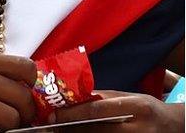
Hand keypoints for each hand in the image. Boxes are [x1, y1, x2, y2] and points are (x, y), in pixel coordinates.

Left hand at [51, 90, 184, 131]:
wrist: (175, 127)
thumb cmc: (147, 110)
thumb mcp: (129, 98)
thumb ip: (102, 98)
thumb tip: (71, 99)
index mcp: (136, 107)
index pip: (97, 110)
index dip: (72, 114)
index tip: (53, 115)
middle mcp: (138, 128)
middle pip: (95, 131)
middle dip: (70, 130)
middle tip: (52, 127)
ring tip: (63, 132)